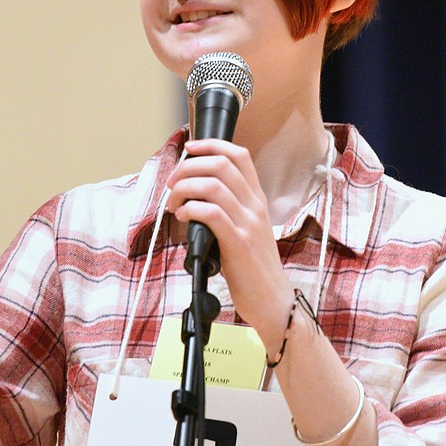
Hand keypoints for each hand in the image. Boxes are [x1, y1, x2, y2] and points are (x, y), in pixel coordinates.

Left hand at [165, 139, 289, 340]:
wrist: (272, 300)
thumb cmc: (254, 269)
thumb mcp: (246, 231)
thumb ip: (228, 212)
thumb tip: (193, 199)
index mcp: (257, 200)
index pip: (239, 156)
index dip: (212, 145)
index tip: (190, 148)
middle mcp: (255, 206)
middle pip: (222, 164)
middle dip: (189, 167)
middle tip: (173, 184)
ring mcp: (249, 223)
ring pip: (213, 185)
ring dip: (185, 188)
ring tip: (174, 203)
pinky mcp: (239, 243)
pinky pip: (211, 213)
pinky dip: (191, 209)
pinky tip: (182, 217)